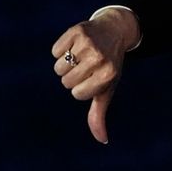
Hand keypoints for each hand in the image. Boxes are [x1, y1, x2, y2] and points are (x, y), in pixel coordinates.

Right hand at [51, 8, 139, 143]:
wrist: (116, 30)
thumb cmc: (109, 65)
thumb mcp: (107, 88)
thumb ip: (100, 114)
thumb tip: (102, 140)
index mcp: (108, 75)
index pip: (77, 94)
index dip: (81, 88)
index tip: (93, 77)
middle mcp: (100, 58)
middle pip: (66, 81)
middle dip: (73, 76)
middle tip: (88, 65)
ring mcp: (89, 44)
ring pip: (59, 67)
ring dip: (66, 63)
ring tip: (82, 55)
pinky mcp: (78, 31)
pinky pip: (55, 50)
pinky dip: (61, 49)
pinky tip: (77, 44)